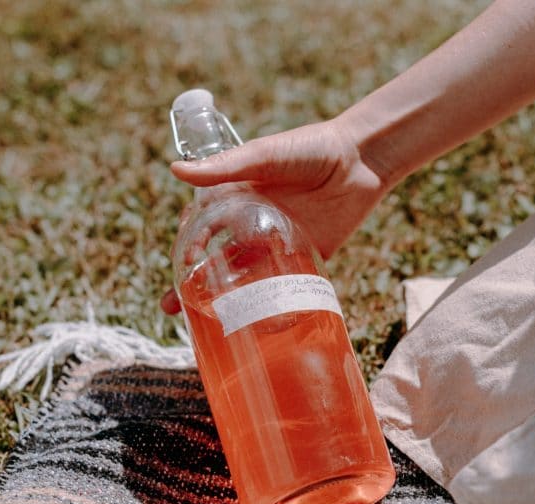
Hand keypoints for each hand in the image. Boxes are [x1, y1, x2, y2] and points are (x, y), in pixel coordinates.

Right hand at [160, 116, 388, 313]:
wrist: (362, 158)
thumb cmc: (310, 148)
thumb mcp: (265, 156)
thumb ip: (225, 168)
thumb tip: (176, 170)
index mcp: (239, 200)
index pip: (204, 229)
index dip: (189, 247)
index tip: (181, 265)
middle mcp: (254, 225)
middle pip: (217, 260)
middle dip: (194, 284)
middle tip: (173, 307)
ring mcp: (279, 243)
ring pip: (246, 278)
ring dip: (226, 301)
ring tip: (204, 324)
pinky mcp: (308, 257)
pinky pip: (285, 285)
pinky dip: (269, 304)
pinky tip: (254, 323)